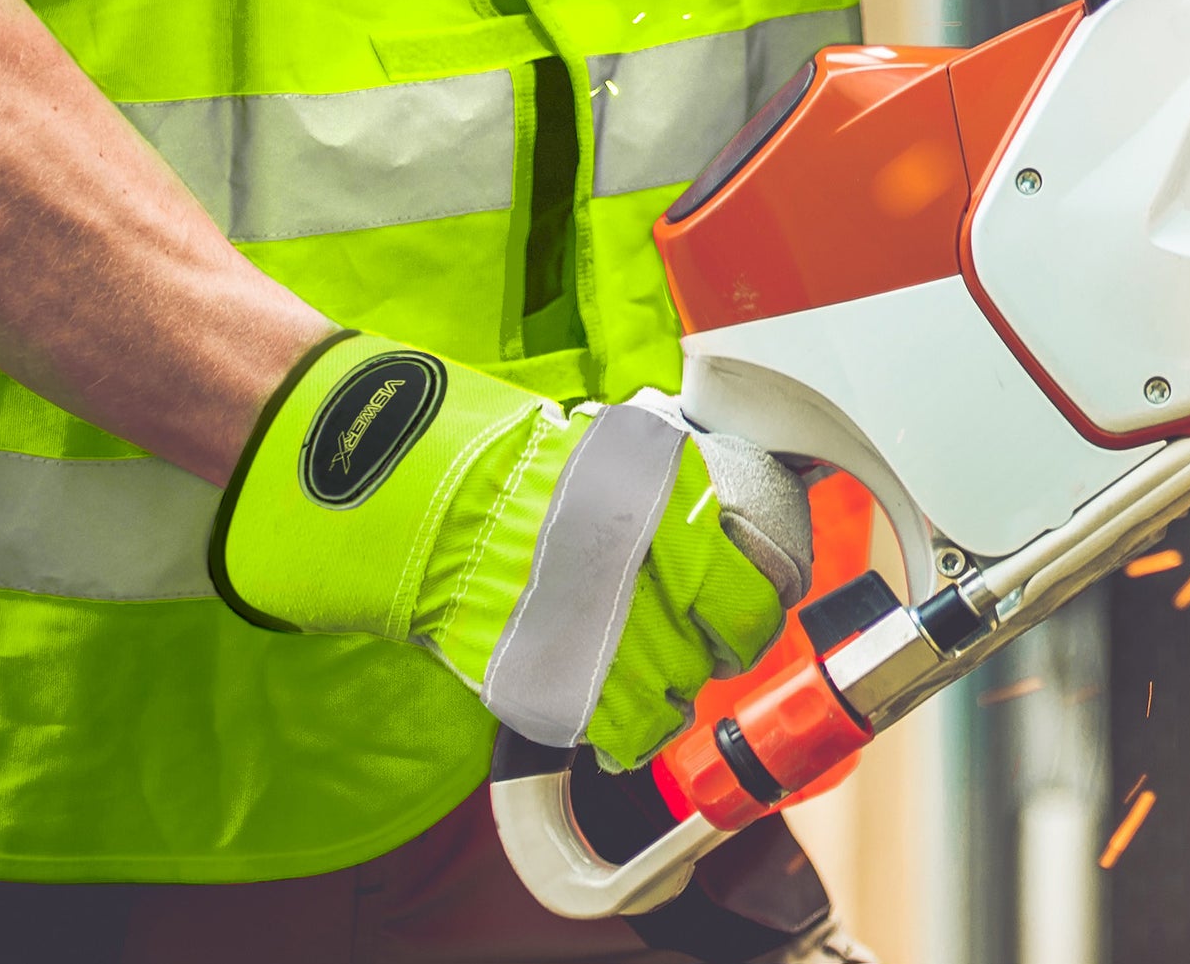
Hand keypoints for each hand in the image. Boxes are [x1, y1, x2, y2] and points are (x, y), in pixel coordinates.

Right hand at [213, 338, 810, 767]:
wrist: (424, 501)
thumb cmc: (505, 466)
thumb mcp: (608, 454)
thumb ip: (664, 493)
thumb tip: (708, 522)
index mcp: (680, 507)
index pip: (765, 579)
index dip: (759, 601)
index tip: (745, 606)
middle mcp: (665, 575)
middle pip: (734, 642)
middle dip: (721, 647)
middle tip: (701, 643)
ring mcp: (619, 635)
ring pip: (684, 694)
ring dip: (671, 689)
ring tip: (643, 671)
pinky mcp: (568, 686)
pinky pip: (629, 735)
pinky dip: (629, 733)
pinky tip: (616, 713)